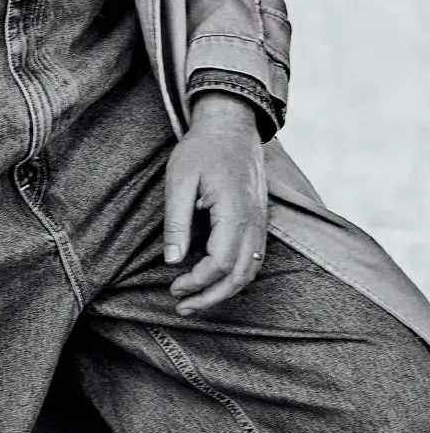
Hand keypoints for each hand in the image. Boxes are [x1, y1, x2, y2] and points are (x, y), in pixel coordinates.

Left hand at [163, 92, 267, 315]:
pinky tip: (216, 282)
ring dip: (224, 292)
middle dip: (210, 297)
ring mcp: (261, 223)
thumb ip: (176, 221)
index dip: (197, 282)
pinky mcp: (259, 222)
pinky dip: (236, 278)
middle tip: (182, 306)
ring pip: (250, 272)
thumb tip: (172, 261)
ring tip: (196, 301)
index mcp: (234, 212)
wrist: (231, 126)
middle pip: (239, 276)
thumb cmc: (202, 149)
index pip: (220, 263)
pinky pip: (254, 260)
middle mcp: (254, 223)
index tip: (173, 286)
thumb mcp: (180, 179)